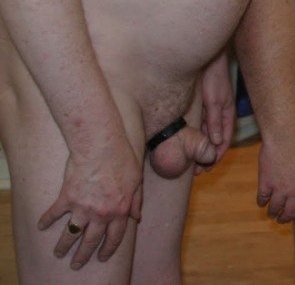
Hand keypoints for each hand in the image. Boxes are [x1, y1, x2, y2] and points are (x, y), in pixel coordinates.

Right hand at [37, 141, 142, 268]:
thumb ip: (136, 201)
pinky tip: (41, 226)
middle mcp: (101, 213)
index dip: (108, 249)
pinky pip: (54, 214)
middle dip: (83, 255)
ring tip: (59, 253)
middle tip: (77, 264)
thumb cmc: (123, 159)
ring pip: (71, 234)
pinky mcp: (66, 198)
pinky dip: (46, 221)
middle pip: (91, 241)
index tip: (102, 257)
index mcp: (119, 210)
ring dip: (63, 246)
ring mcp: (82, 207)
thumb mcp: (137, 181)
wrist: (101, 146)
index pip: (114, 237)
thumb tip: (136, 217)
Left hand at [195, 53, 234, 174]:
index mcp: (227, 113)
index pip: (224, 140)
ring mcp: (213, 108)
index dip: (216, 156)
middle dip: (208, 154)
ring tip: (191, 158)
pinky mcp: (205, 103)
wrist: (208, 57)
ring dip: (201, 145)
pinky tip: (188, 140)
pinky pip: (202, 124)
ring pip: (208, 133)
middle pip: (216, 139)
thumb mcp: (214, 100)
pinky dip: (198, 135)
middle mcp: (221, 113)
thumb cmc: (214, 76)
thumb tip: (215, 143)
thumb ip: (215, 120)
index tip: (207, 168)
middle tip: (197, 169)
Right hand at [256, 133, 294, 224]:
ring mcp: (279, 188)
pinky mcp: (265, 183)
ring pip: (275, 208)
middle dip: (287, 218)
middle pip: (290, 212)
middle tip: (283, 220)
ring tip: (272, 215)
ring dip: (273, 213)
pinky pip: (262, 198)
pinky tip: (262, 202)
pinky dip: (262, 202)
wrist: (286, 138)